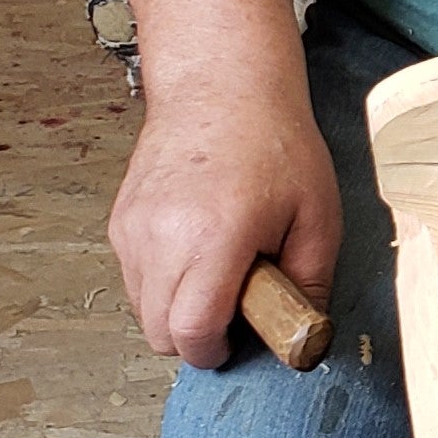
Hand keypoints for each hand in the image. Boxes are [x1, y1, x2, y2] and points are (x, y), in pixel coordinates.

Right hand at [109, 58, 339, 368]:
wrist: (222, 86)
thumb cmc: (273, 142)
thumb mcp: (318, 216)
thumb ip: (310, 283)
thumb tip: (302, 334)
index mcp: (213, 239)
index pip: (192, 333)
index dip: (217, 351)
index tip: (239, 338)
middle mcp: (162, 237)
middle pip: (159, 333)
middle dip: (196, 334)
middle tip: (234, 302)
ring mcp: (133, 228)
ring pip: (142, 308)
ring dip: (175, 308)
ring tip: (217, 266)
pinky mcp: (120, 220)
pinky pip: (133, 277)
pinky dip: (160, 280)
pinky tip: (195, 246)